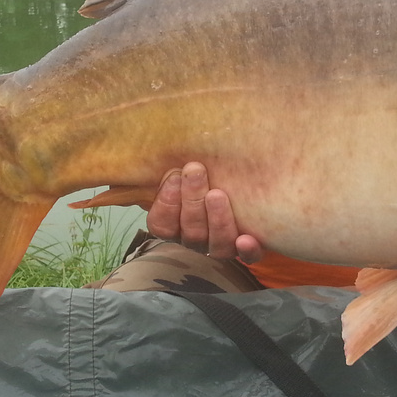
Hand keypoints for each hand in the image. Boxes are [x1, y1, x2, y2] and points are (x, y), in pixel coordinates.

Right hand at [145, 162, 264, 264]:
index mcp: (176, 224)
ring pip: (216, 244)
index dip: (165, 203)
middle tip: (195, 170)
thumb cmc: (209, 173)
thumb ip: (174, 166)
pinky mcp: (249, 251)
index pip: (162, 225)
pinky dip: (247, 250)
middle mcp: (197, 239)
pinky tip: (246, 239)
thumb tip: (148, 138)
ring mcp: (222, 246)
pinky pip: (247, 258)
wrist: (244, 184)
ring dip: (216, 219)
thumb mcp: (186, 170)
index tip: (173, 175)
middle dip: (191, 200)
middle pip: (191, 231)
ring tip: (217, 194)